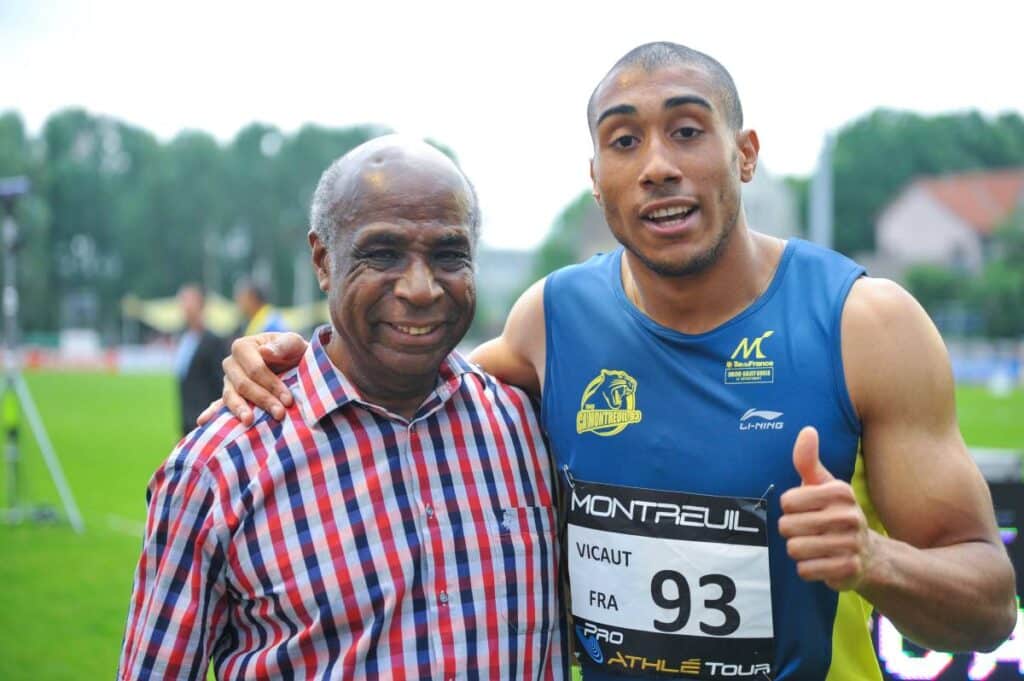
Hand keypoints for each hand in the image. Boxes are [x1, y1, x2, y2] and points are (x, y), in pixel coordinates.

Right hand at [196, 332, 307, 425]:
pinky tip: (204, 422)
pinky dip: (212, 413)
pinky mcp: (230, 397)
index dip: (271, 384)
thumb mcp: (295, 344)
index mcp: (243, 347)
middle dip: (262, 400)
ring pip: (230, 396)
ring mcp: (228, 382)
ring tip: (249, 422)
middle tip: (280, 414)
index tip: (288, 400)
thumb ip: (283, 345)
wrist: (295, 366)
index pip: (255, 369)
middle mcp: (231, 364)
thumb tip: (264, 351)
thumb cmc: (294, 353)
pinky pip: (219, 405)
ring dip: (241, 410)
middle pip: (243, 385)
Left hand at [778, 426, 874, 591]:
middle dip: (792, 531)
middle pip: (787, 526)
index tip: (806, 509)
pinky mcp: (848, 569)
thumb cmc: (834, 513)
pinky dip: (808, 568)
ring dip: (799, 550)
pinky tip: (823, 562)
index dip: (790, 508)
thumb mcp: (822, 485)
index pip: (787, 502)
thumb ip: (807, 460)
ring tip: (816, 546)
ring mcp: (851, 544)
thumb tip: (807, 430)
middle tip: (810, 531)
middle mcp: (849, 516)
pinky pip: (805, 570)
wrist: (869, 554)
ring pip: (794, 549)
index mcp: (840, 492)